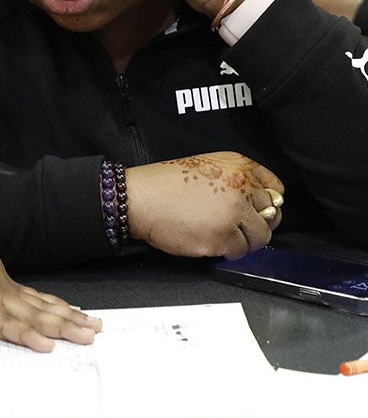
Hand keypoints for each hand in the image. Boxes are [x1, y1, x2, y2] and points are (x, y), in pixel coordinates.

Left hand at [0, 212, 101, 352]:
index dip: (24, 334)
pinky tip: (76, 313)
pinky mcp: (7, 281)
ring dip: (69, 317)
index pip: (3, 321)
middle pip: (34, 314)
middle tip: (89, 338)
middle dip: (63, 327)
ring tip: (94, 328)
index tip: (46, 346)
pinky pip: (37, 296)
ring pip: (42, 305)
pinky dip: (57, 304)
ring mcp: (5, 286)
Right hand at [125, 152, 283, 259]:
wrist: (139, 198)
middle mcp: (242, 188)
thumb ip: (236, 179)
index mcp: (240, 167)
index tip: (257, 210)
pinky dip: (225, 250)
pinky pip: (238, 252)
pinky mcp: (222, 238)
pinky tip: (208, 239)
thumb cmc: (164, 184)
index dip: (266, 203)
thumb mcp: (205, 165)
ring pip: (260, 238)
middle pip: (271, 216)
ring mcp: (234, 215)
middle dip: (255, 224)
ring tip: (221, 234)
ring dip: (243, 240)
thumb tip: (259, 203)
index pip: (276, 190)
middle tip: (235, 225)